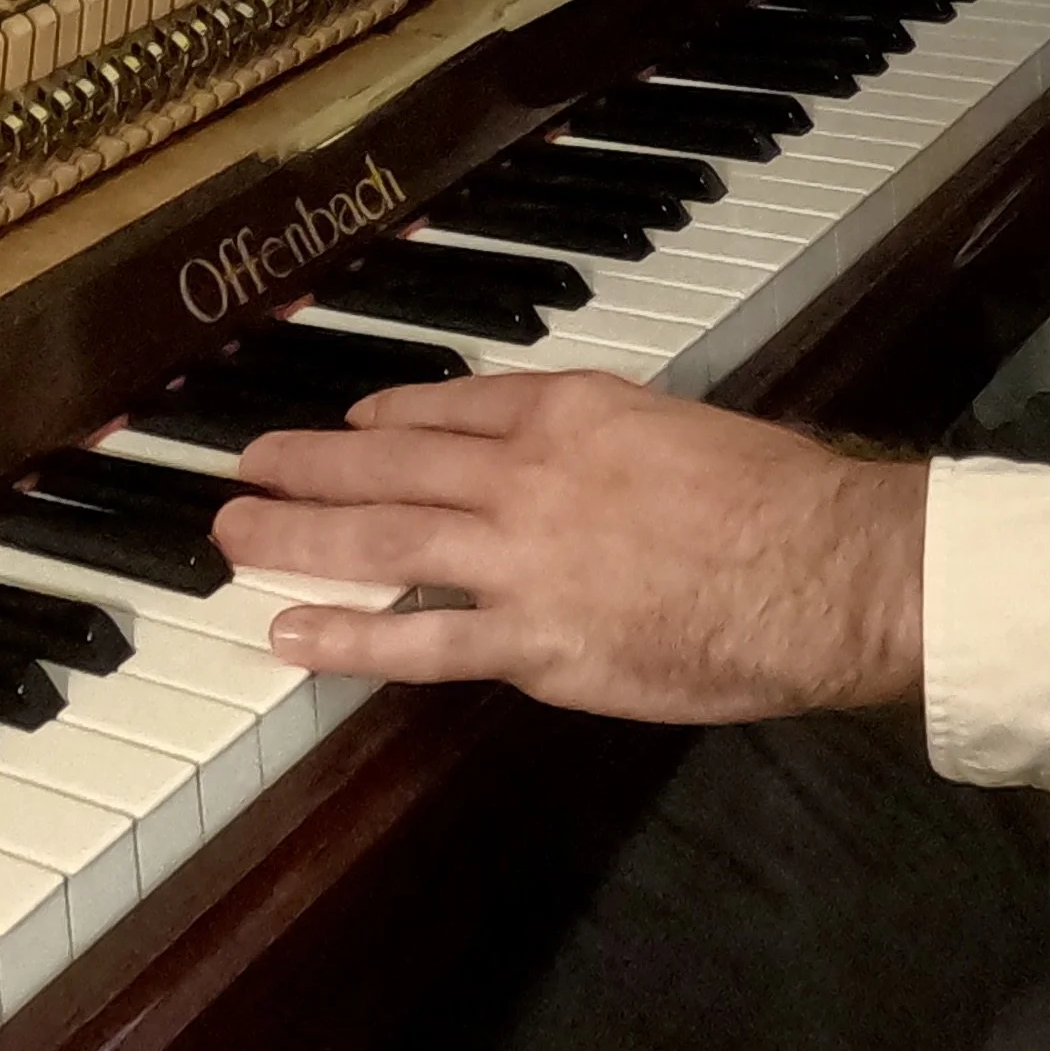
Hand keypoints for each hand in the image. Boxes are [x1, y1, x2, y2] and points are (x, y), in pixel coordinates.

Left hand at [215, 369, 927, 723]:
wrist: (817, 567)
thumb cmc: (775, 497)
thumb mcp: (680, 428)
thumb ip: (609, 443)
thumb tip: (577, 462)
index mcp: (568, 411)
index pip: (451, 408)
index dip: (387, 418)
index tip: (348, 426)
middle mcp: (525, 473)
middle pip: (389, 465)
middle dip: (307, 466)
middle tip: (246, 466)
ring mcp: (519, 558)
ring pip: (379, 541)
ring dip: (294, 535)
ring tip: (232, 533)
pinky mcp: (532, 641)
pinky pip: (417, 642)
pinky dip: (344, 637)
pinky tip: (286, 633)